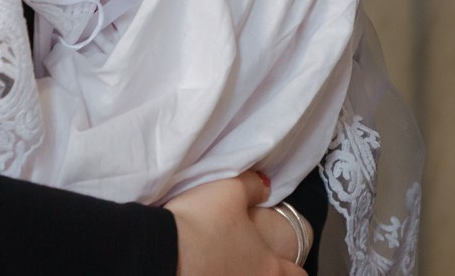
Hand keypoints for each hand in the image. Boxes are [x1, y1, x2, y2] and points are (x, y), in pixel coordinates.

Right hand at [166, 174, 303, 275]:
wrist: (159, 252)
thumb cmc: (200, 222)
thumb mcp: (231, 190)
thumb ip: (254, 187)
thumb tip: (266, 187)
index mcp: (267, 267)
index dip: (294, 269)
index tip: (289, 264)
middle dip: (264, 271)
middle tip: (252, 258)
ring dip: (236, 273)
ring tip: (222, 261)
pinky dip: (212, 274)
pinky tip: (200, 266)